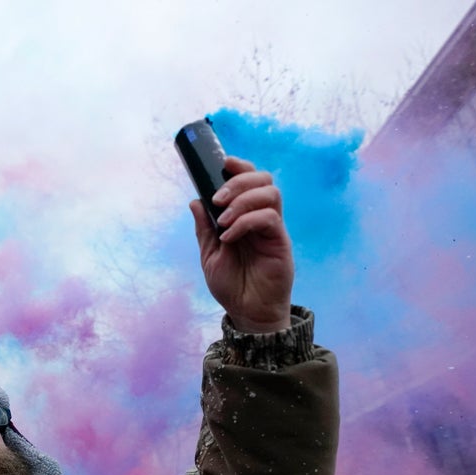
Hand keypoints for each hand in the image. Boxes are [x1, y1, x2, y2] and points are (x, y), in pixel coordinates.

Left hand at [191, 156, 293, 332]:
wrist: (246, 311)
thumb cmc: (231, 285)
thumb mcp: (210, 254)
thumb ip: (205, 228)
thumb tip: (195, 201)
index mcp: (245, 216)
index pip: (249, 180)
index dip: (239, 167)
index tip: (223, 163)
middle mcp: (261, 217)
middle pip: (263, 179)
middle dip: (239, 181)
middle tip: (218, 200)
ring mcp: (272, 228)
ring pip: (270, 193)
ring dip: (242, 201)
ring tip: (223, 221)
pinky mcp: (280, 241)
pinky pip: (269, 218)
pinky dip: (246, 221)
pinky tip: (230, 237)